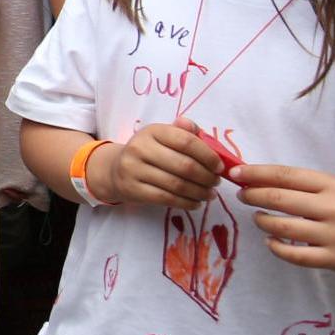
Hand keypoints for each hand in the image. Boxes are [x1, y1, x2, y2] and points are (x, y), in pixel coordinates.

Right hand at [103, 122, 225, 208]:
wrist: (115, 170)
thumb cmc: (148, 152)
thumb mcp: (163, 137)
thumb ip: (185, 133)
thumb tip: (205, 135)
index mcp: (152, 131)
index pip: (186, 141)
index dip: (208, 155)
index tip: (219, 166)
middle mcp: (140, 148)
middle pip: (184, 165)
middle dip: (206, 177)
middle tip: (216, 182)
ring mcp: (134, 170)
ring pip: (177, 185)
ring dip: (199, 192)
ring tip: (209, 194)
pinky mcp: (133, 190)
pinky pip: (166, 199)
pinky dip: (186, 203)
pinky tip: (196, 203)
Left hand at [232, 161, 334, 280]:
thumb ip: (305, 186)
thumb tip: (259, 179)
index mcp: (333, 185)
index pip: (286, 175)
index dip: (256, 173)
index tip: (235, 172)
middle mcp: (334, 207)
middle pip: (279, 198)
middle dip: (253, 195)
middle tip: (241, 195)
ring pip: (283, 226)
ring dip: (262, 220)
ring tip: (258, 217)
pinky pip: (294, 254)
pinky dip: (276, 247)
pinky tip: (271, 240)